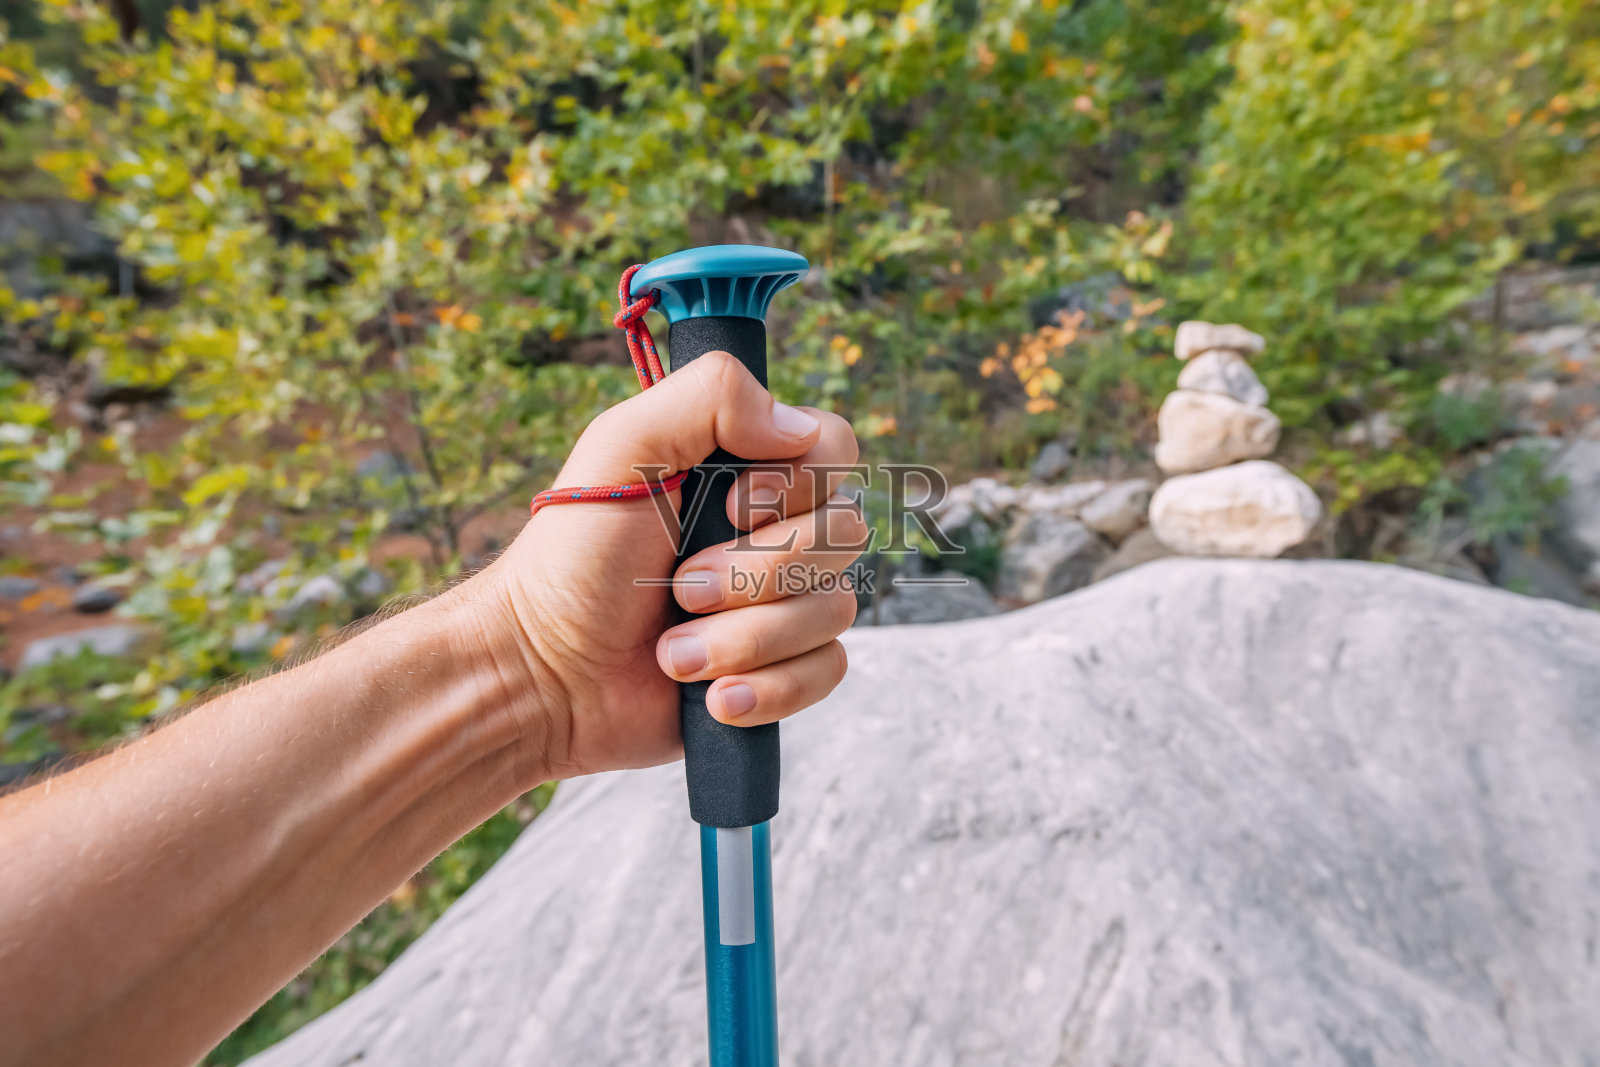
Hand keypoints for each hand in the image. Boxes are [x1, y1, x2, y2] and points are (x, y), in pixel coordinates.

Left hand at [478, 352, 864, 780]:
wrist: (543, 674)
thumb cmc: (572, 558)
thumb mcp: (623, 446)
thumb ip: (711, 397)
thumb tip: (800, 428)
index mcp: (743, 467)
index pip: (834, 449)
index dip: (794, 485)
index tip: (728, 505)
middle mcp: (772, 531)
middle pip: (844, 535)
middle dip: (755, 574)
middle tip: (679, 587)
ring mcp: (780, 603)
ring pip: (833, 610)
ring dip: (744, 638)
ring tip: (675, 654)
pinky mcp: (780, 670)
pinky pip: (827, 670)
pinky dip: (768, 688)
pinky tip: (712, 696)